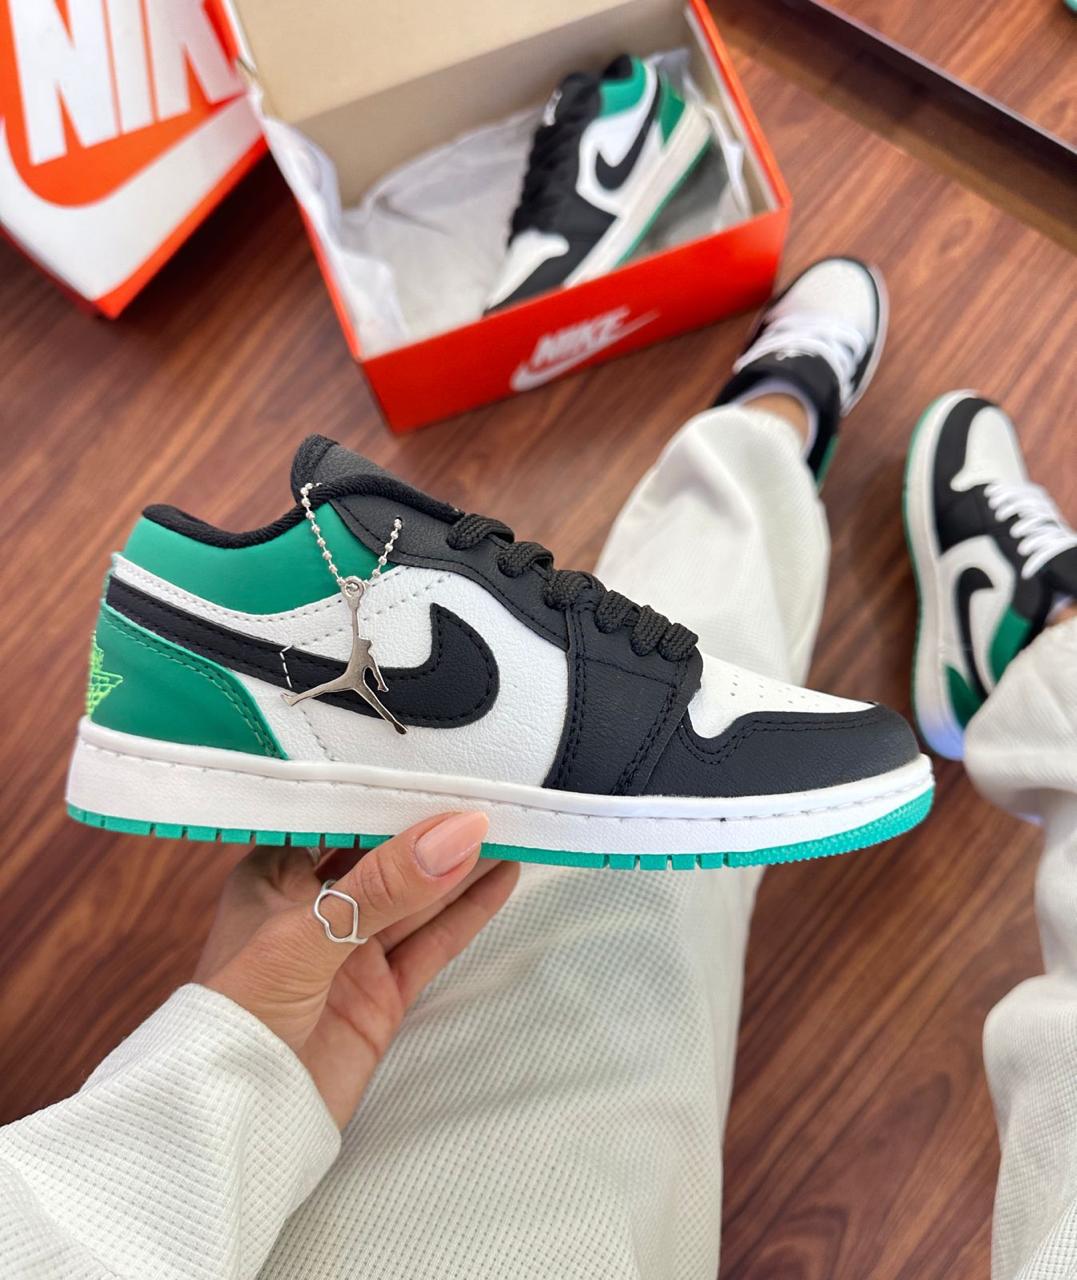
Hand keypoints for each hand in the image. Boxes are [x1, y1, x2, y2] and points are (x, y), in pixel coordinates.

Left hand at [195, 812, 517, 1127]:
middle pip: (387, 856)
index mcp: (273, 875)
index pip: (339, 819)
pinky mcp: (382, 993)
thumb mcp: (306, 936)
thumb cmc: (238, 1016)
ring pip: (418, 897)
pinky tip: (502, 877)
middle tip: (492, 790)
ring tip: (515, 822)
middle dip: (434, 827)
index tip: (440, 765)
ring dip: (462, 864)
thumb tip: (459, 832)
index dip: (388, 794)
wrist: (233, 1125)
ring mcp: (352, 951)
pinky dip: (468, 911)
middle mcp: (314, 907)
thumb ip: (385, 885)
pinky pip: (433, 942)